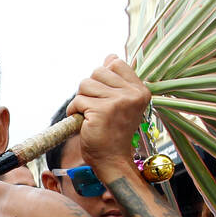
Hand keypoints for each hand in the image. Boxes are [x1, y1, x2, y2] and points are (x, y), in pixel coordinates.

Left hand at [67, 55, 150, 174]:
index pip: (116, 62)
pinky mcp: (102, 110)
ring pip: (85, 84)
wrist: (112, 160)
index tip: (104, 95)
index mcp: (140, 90)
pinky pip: (78, 100)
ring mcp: (118, 101)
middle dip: (90, 88)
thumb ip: (117, 80)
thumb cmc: (114, 132)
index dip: (103, 76)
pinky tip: (84, 122)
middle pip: (98, 71)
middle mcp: (133, 94)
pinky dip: (75, 111)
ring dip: (81, 100)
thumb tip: (110, 56)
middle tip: (96, 107)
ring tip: (90, 115)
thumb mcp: (122, 103)